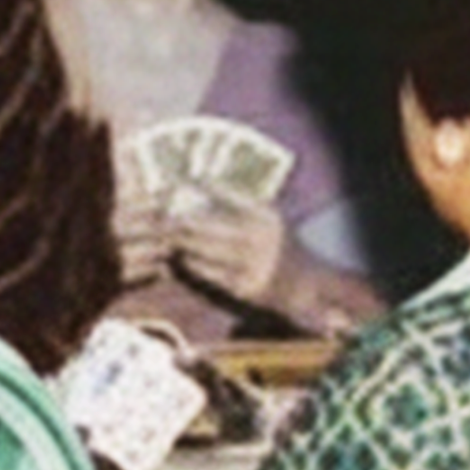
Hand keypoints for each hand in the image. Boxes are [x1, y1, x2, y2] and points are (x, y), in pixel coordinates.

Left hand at [161, 192, 289, 309]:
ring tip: (170, 238)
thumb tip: (203, 190)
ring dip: (187, 245)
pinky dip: (195, 266)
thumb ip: (243, 206)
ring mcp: (255, 265)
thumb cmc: (279, 245)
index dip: (210, 189)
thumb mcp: (270, 220)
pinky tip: (182, 260)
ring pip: (211, 252)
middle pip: (215, 227)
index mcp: (268, 218)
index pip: (235, 197)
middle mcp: (263, 240)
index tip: (188, 182)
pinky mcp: (246, 288)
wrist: (303, 283)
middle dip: (188, 222)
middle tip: (166, 217)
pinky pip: (213, 275)